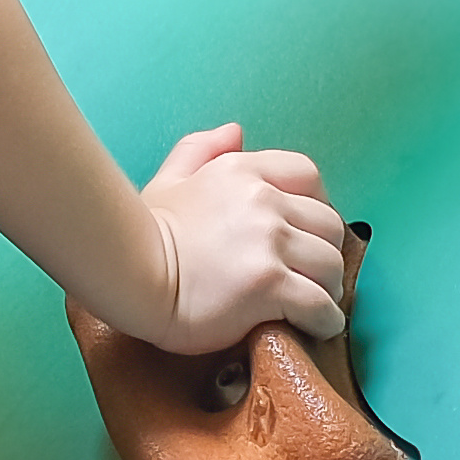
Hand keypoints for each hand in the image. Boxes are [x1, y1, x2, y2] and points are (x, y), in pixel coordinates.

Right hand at [136, 122, 349, 350]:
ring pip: (330, 264)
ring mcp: (269, 243)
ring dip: (328, 288)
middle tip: (312, 276)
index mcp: (243, 172)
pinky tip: (314, 327)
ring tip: (314, 304)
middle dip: (325, 252)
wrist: (129, 275)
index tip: (309, 232)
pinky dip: (324, 319)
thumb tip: (234, 132)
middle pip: (328, 224)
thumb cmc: (143, 235)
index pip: (307, 175)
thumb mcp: (169, 180)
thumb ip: (201, 151)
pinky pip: (319, 303)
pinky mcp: (269, 285)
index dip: (318, 205)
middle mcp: (264, 201)